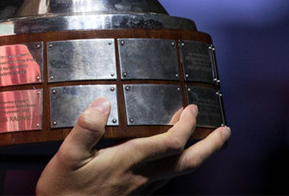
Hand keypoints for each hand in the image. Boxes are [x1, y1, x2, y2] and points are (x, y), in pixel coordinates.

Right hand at [36, 99, 230, 195]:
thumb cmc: (62, 190)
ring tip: (209, 141)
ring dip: (198, 156)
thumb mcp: (66, 156)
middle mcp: (140, 177)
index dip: (186, 125)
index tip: (191, 108)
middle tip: (226, 132)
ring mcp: (140, 189)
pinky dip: (178, 165)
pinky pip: (166, 180)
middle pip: (186, 163)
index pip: (169, 143)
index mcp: (126, 162)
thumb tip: (104, 103)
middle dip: (210, 147)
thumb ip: (86, 128)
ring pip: (179, 173)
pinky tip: (174, 160)